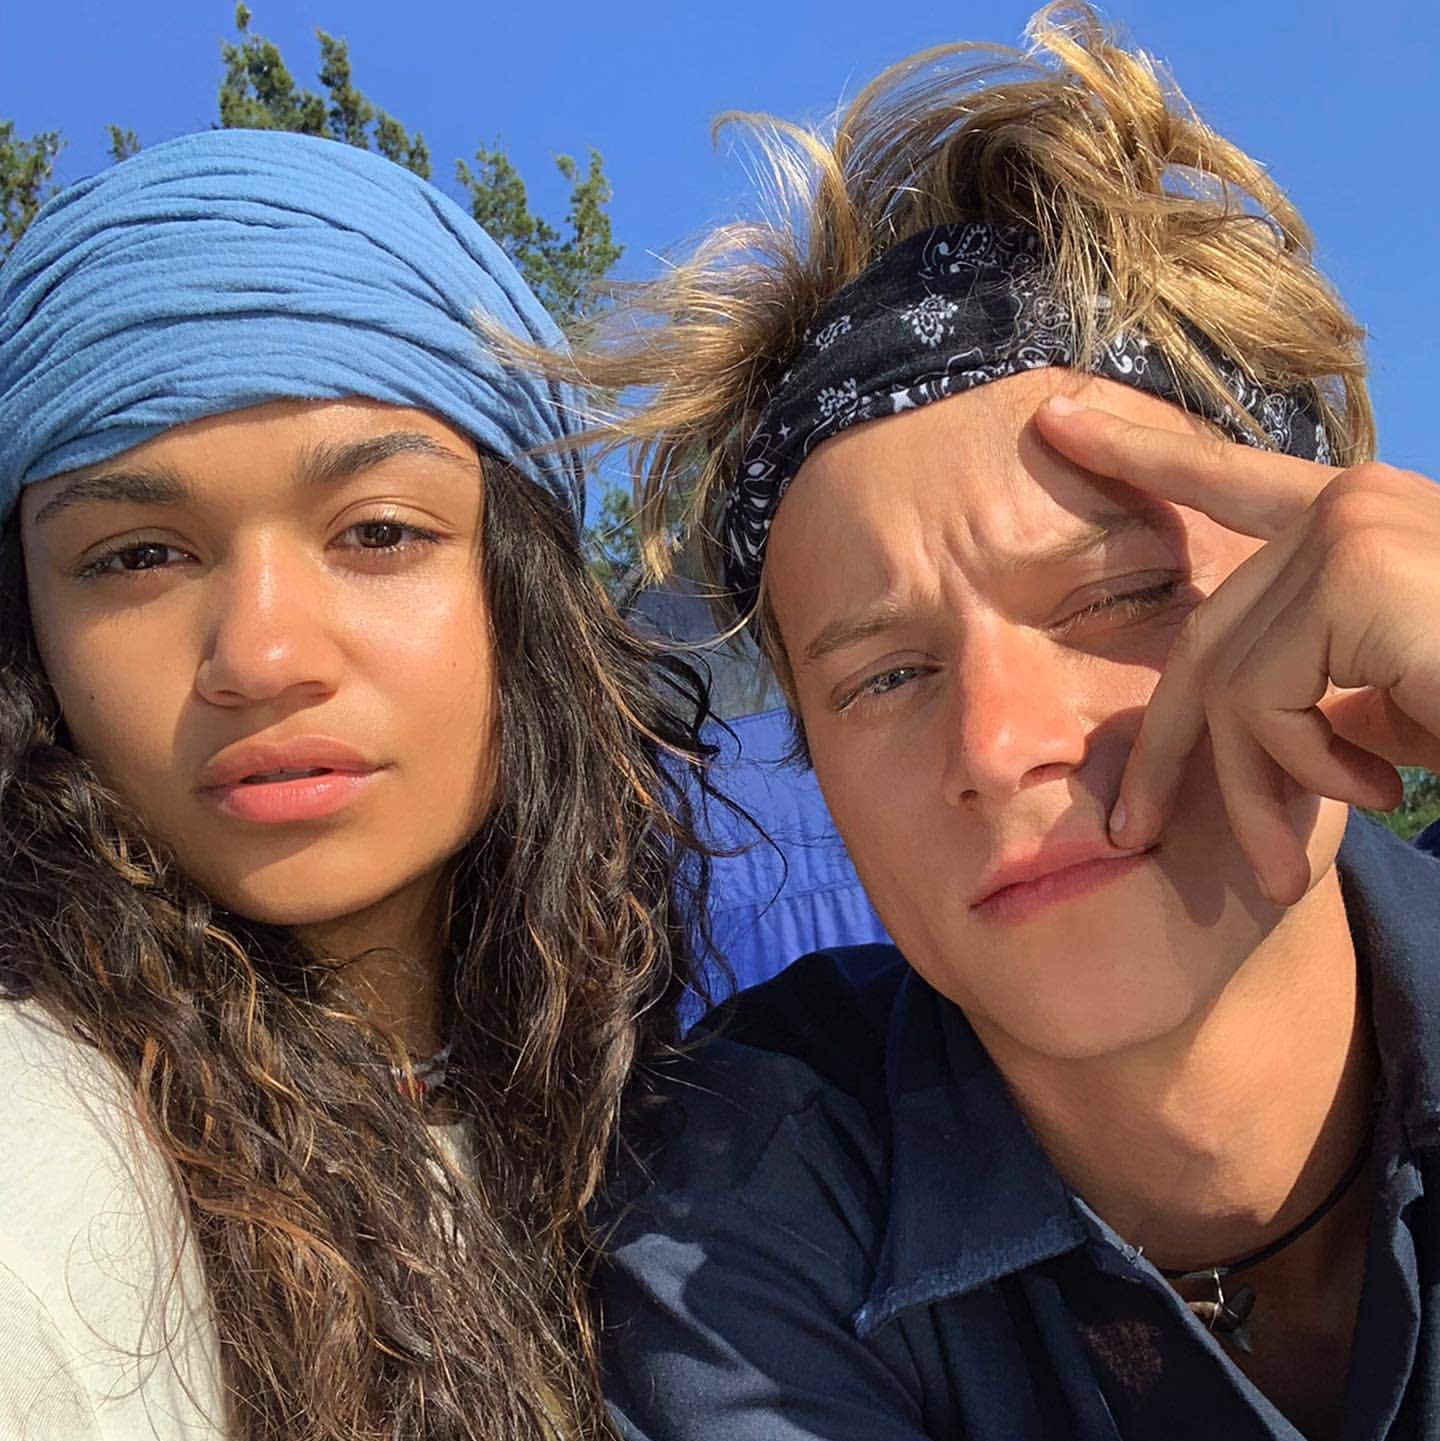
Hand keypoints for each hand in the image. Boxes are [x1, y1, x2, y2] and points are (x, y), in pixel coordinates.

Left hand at [1035, 394, 1439, 903]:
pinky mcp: (1359, 572)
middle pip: (1204, 636)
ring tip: (1285, 858)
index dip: (1140, 455)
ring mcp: (1354, 528)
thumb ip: (1321, 684)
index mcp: (1362, 524)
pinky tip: (1379, 787)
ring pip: (1221, 681)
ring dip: (1250, 790)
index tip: (1058, 426)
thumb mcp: (1408, 701)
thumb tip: (1244, 722)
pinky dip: (1298, 769)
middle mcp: (1352, 505)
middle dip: (1165, 749)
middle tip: (1126, 828)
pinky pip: (1260, 698)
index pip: (1228, 482)